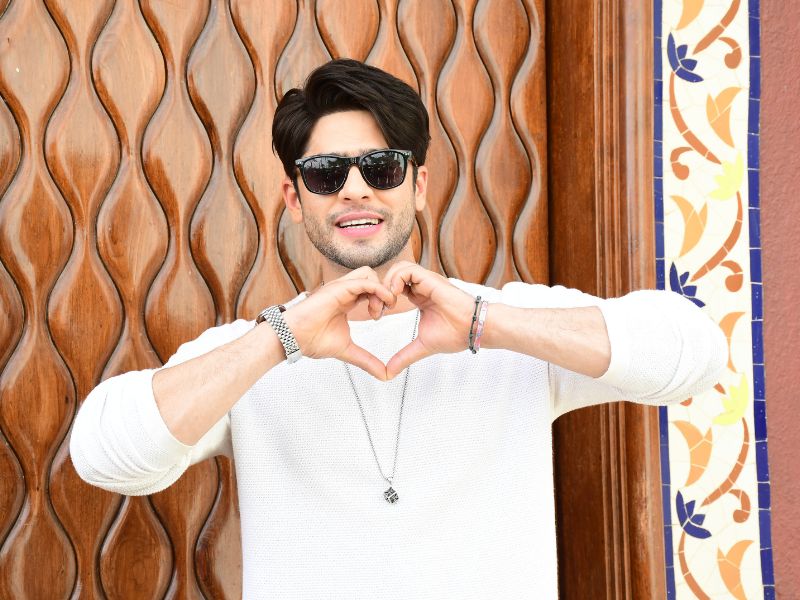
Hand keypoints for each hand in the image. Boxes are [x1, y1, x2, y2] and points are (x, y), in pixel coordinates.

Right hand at [282, 267, 395, 379]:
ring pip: (369, 274)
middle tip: (378, 314)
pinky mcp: (338, 288)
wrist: (293, 339)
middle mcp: (345, 291)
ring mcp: (341, 287)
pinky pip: (364, 281)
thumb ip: (367, 360)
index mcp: (347, 300)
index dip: (381, 300)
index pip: (371, 290)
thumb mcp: (348, 350)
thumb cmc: (312, 341)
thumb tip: (385, 376)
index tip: (379, 317)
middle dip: (383, 294)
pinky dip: (377, 290)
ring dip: (380, 291)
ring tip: (375, 312)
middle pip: (373, 278)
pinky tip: (378, 307)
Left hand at [382, 261, 474, 378]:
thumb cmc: (455, 335)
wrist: (474, 330)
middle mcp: (422, 286)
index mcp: (419, 297)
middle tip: (378, 309)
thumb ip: (404, 357)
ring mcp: (426, 281)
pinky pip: (408, 269)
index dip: (381, 298)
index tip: (378, 316)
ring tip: (388, 302)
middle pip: (393, 275)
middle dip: (379, 290)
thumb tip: (388, 373)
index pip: (394, 288)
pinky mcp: (431, 280)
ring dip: (387, 283)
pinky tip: (396, 296)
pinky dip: (397, 279)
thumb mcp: (422, 346)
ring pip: (399, 268)